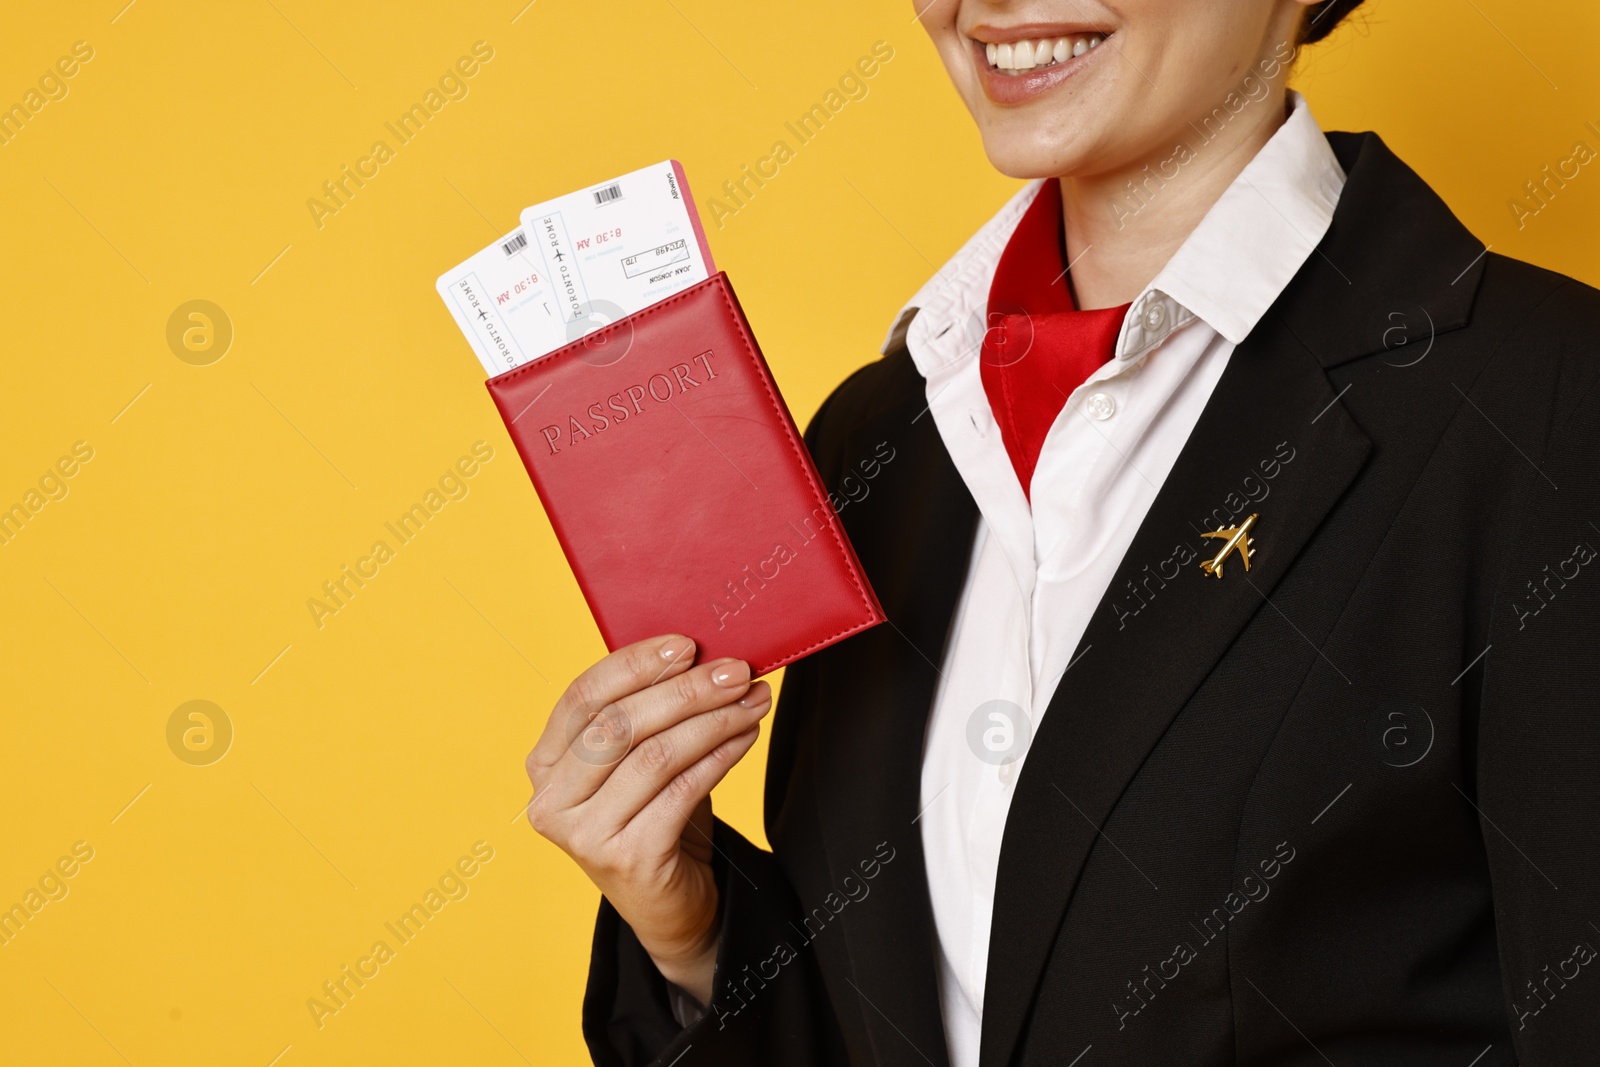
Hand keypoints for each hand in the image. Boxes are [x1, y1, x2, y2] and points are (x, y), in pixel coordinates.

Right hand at [526, 635, 771, 1004]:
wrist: (670, 905)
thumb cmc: (656, 817)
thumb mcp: (640, 760)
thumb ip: (650, 713)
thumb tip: (703, 653)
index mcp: (546, 763)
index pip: (584, 697)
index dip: (635, 664)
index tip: (687, 644)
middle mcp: (552, 801)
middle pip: (621, 724)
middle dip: (686, 690)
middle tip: (737, 670)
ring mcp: (584, 834)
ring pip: (655, 755)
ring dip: (713, 720)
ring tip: (752, 701)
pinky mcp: (626, 859)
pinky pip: (681, 790)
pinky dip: (720, 757)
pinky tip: (744, 738)